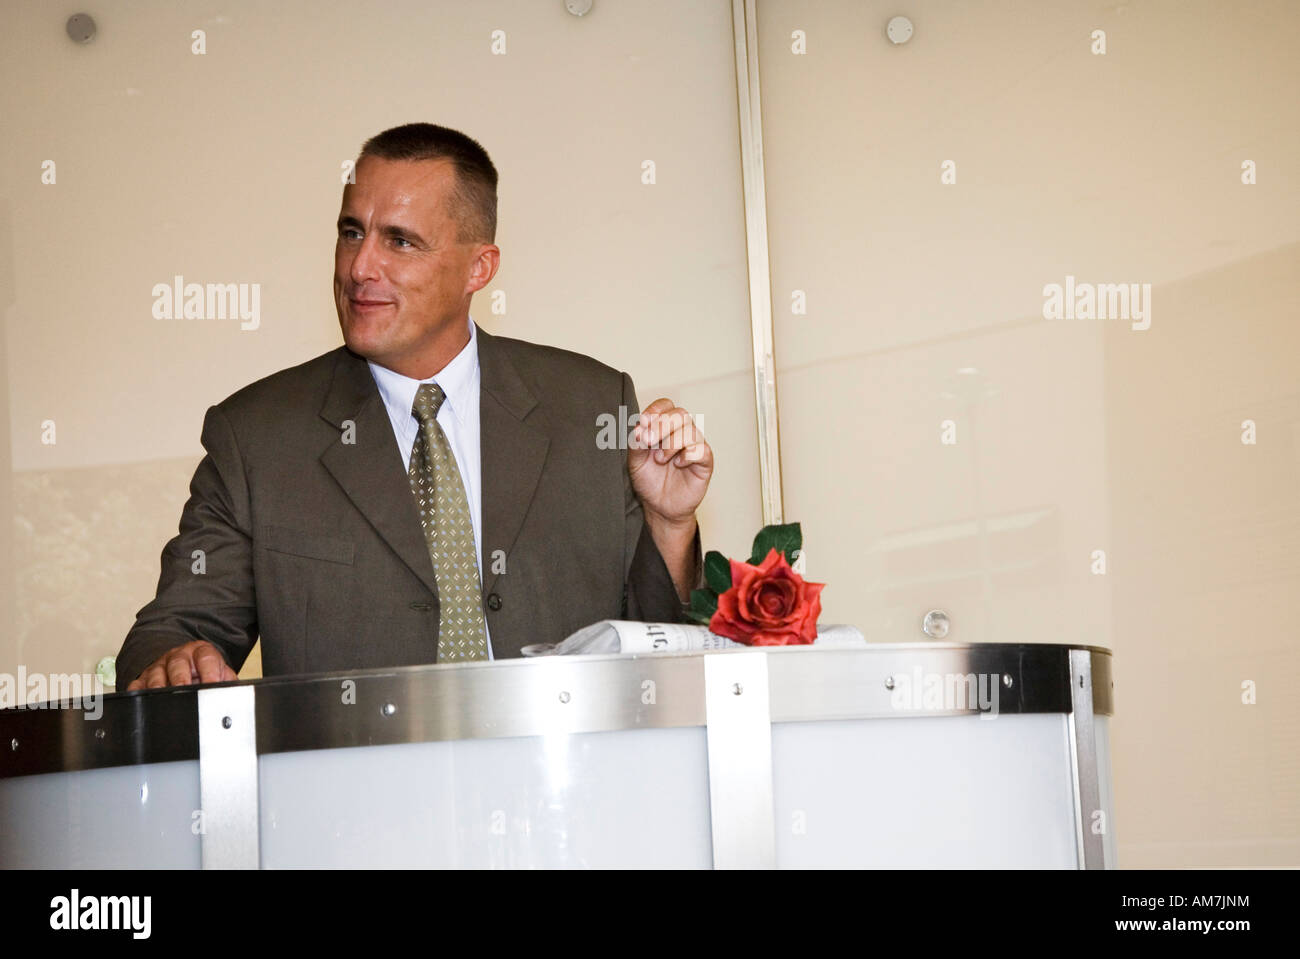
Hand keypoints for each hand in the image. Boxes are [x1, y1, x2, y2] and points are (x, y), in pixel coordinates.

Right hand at [125, 640, 237, 690]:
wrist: (186, 664)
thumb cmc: (205, 672)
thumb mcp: (221, 673)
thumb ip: (228, 682)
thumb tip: (235, 697)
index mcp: (201, 652)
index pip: (206, 657)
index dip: (210, 671)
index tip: (213, 684)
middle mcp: (179, 656)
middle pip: (178, 663)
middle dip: (181, 677)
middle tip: (184, 689)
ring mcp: (160, 666)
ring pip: (156, 673)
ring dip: (158, 685)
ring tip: (162, 697)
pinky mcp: (144, 677)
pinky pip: (137, 683)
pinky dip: (137, 692)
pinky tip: (140, 701)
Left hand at [628, 398, 712, 525]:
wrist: (659, 507)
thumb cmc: (649, 481)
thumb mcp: (635, 462)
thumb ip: (635, 444)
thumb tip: (638, 429)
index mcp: (665, 427)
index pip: (666, 405)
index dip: (655, 410)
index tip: (644, 421)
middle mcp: (682, 433)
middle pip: (680, 414)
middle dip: (661, 426)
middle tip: (648, 442)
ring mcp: (695, 446)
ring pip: (690, 431)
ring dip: (671, 443)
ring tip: (660, 459)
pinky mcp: (704, 462)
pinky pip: (701, 450)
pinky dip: (688, 455)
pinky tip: (678, 464)